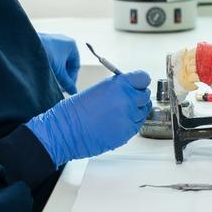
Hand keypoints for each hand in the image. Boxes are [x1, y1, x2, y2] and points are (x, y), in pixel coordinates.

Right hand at [26, 71, 151, 167]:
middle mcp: (126, 99)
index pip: (143, 78)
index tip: (138, 85)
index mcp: (118, 84)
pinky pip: (137, 126)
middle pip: (145, 95)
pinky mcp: (127, 133)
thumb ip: (118, 87)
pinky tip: (116, 122)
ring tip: (118, 113)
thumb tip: (130, 88)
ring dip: (135, 111)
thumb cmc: (75, 110)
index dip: (140, 82)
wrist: (65, 131)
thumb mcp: (99, 89)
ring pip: (143, 112)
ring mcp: (128, 117)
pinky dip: (130, 124)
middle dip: (138, 97)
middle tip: (127, 100)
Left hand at [39, 33, 79, 94]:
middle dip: (63, 77)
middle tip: (59, 88)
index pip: (75, 66)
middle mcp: (64, 41)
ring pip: (58, 62)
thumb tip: (74, 92)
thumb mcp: (59, 72)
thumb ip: (67, 83)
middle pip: (67, 64)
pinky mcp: (43, 44)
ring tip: (51, 83)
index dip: (72, 79)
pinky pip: (50, 58)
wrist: (25, 46)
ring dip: (56, 73)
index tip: (67, 89)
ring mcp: (53, 42)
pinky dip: (50, 67)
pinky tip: (44, 75)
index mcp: (71, 45)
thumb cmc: (46, 56)